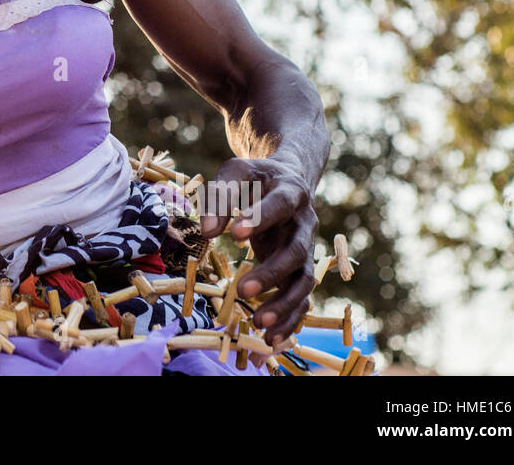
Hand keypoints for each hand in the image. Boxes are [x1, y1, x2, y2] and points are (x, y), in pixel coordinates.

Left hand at [197, 156, 318, 345]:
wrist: (291, 180)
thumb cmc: (258, 177)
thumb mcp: (237, 171)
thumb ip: (220, 194)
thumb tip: (207, 231)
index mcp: (291, 192)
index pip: (280, 205)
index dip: (260, 218)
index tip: (235, 234)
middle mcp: (305, 224)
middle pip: (296, 252)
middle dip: (271, 273)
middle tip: (241, 289)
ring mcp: (307, 249)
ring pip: (304, 281)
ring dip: (284, 305)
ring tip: (259, 325)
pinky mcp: (301, 269)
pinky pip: (301, 298)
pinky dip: (289, 320)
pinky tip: (270, 341)